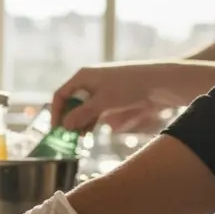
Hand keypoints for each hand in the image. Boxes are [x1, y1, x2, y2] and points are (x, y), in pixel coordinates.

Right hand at [52, 61, 214, 132]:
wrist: (158, 83)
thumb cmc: (129, 87)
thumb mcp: (103, 102)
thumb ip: (82, 114)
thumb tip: (65, 125)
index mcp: (83, 76)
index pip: (61, 95)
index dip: (56, 112)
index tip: (56, 129)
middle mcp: (89, 81)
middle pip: (71, 102)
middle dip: (68, 119)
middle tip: (68, 136)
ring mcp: (100, 89)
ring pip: (82, 108)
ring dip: (80, 123)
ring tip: (81, 136)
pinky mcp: (110, 97)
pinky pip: (94, 110)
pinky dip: (90, 121)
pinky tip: (90, 131)